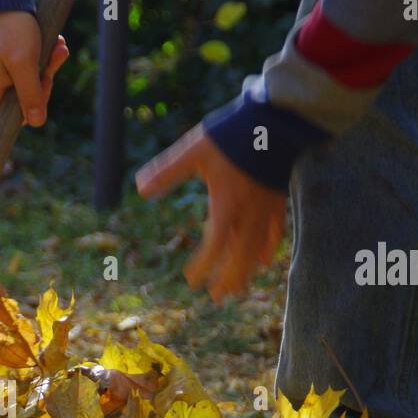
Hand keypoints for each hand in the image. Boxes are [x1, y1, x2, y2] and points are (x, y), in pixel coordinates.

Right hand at [0, 11, 69, 157]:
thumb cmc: (10, 29)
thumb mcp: (24, 63)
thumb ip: (31, 94)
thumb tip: (37, 123)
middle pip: (17, 112)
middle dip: (41, 94)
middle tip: (51, 70)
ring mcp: (2, 79)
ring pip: (30, 91)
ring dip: (48, 73)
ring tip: (58, 49)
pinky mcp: (12, 67)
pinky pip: (32, 75)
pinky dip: (46, 63)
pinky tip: (57, 47)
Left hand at [135, 125, 285, 301]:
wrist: (277, 120)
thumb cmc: (232, 134)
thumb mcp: (194, 151)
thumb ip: (168, 171)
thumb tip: (140, 188)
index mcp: (227, 206)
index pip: (214, 246)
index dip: (204, 266)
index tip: (192, 281)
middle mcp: (249, 214)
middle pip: (239, 257)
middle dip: (228, 278)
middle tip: (217, 297)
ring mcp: (266, 209)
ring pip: (258, 250)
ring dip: (247, 271)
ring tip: (238, 289)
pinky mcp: (277, 199)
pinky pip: (275, 233)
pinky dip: (268, 250)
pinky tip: (264, 260)